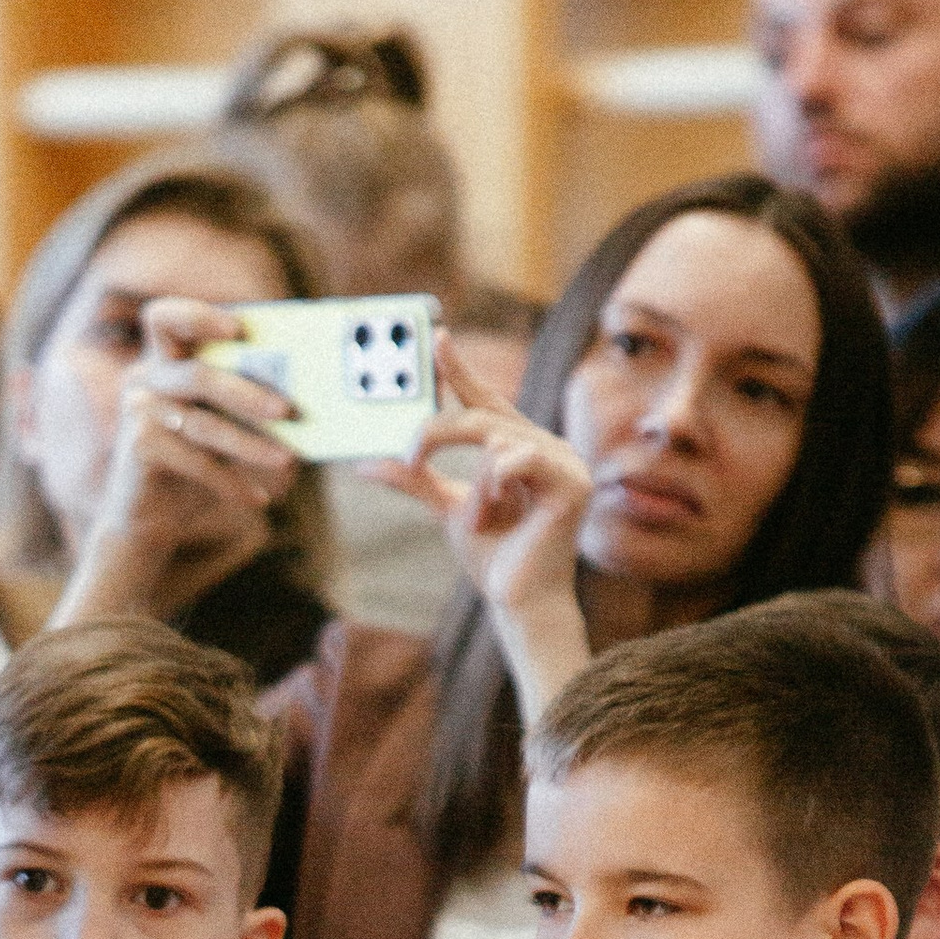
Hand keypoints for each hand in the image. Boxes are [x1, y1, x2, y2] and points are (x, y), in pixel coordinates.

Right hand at [53, 298, 296, 628]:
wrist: (149, 519)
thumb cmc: (193, 465)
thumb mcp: (219, 426)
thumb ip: (242, 403)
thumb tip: (301, 402)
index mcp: (165, 360)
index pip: (164, 317)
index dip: (197, 316)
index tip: (239, 329)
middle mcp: (145, 378)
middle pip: (197, 374)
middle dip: (245, 392)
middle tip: (287, 410)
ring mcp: (138, 412)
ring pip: (203, 425)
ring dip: (249, 444)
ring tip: (286, 460)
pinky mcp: (138, 449)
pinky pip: (196, 462)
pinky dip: (231, 482)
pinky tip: (258, 499)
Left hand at [380, 335, 594, 710]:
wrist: (518, 603)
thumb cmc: (493, 557)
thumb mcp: (446, 508)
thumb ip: (415, 481)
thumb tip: (366, 465)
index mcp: (518, 447)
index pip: (485, 399)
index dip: (459, 369)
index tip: (436, 336)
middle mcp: (544, 446)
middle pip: (482, 414)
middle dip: (440, 432)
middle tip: (413, 455)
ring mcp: (564, 461)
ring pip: (496, 438)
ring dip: (475, 483)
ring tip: (481, 519)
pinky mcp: (573, 482)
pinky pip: (521, 459)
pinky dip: (498, 482)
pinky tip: (500, 506)